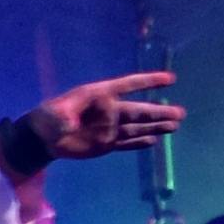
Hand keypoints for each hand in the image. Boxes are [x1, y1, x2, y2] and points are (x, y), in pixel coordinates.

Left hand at [25, 71, 179, 159]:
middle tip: (181, 112)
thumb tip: (70, 123)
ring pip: (137, 128)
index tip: (170, 79)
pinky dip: (139, 143)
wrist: (42, 138)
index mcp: (99, 95)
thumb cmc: (47, 118)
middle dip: (159, 112)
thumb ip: (64, 116)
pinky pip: (125, 144)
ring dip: (156, 126)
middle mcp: (109, 111)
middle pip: (138, 111)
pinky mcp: (105, 144)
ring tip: (175, 125)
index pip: (128, 85)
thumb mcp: (54, 114)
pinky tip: (154, 141)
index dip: (148, 82)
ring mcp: (108, 128)